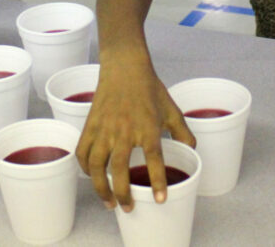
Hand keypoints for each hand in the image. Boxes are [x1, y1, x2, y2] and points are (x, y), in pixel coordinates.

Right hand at [76, 61, 194, 211]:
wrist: (125, 67)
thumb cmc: (150, 88)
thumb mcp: (172, 109)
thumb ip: (183, 132)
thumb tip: (192, 150)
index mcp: (147, 127)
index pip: (154, 159)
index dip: (157, 181)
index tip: (159, 199)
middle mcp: (124, 131)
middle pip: (119, 170)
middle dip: (122, 194)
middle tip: (128, 208)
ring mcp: (104, 129)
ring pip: (96, 166)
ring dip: (100, 187)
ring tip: (108, 201)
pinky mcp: (90, 125)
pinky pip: (83, 152)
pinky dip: (85, 168)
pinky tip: (92, 176)